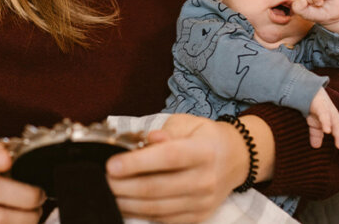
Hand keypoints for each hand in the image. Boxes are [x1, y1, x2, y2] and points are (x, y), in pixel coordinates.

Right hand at [0, 136, 45, 222]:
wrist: (4, 205)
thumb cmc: (19, 180)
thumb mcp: (23, 164)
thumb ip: (30, 157)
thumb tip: (57, 151)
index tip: (6, 160)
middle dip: (24, 195)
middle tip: (39, 195)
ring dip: (24, 218)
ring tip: (34, 213)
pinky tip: (23, 223)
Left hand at [104, 114, 249, 222]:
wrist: (236, 159)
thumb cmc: (205, 137)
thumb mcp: (188, 124)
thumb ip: (166, 132)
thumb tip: (148, 140)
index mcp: (203, 151)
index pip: (168, 158)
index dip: (137, 163)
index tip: (111, 165)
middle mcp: (205, 179)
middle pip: (158, 187)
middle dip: (124, 186)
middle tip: (102, 179)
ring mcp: (202, 201)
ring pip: (158, 207)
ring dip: (127, 202)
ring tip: (108, 192)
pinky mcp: (198, 216)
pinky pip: (164, 219)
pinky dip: (141, 213)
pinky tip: (126, 203)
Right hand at [307, 89, 338, 158]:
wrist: (306, 89)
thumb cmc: (313, 106)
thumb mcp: (314, 123)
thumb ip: (316, 134)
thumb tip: (316, 146)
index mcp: (334, 120)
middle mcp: (334, 115)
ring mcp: (329, 110)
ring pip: (337, 124)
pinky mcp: (320, 105)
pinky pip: (324, 115)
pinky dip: (326, 123)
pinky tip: (327, 131)